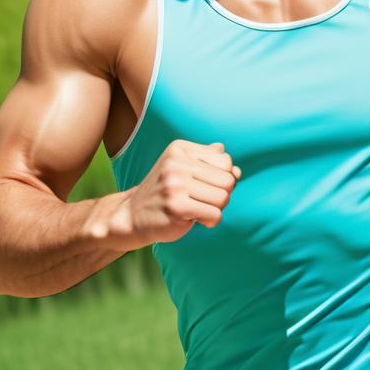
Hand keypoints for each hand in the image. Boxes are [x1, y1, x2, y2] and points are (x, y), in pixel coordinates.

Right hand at [124, 140, 241, 243]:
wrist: (133, 215)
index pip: (225, 160)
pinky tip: (193, 219)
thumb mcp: (184, 169)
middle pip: (228, 180)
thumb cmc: (167, 192)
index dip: (222, 177)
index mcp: (180, 149)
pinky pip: (215, 215)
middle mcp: (176, 163)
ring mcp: (175, 184)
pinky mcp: (176, 206)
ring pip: (223, 198)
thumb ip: (211, 163)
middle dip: (221, 194)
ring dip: (215, 209)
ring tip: (196, 208)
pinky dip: (210, 221)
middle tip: (201, 200)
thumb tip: (236, 170)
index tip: (204, 185)